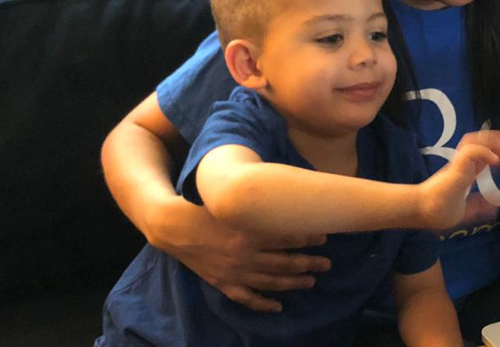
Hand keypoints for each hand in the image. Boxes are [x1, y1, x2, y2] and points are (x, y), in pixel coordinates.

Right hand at [144, 194, 331, 311]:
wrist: (172, 226)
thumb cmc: (204, 207)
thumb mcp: (232, 201)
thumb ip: (257, 202)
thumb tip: (286, 193)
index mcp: (248, 230)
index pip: (287, 236)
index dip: (308, 237)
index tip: (324, 236)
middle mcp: (244, 254)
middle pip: (285, 262)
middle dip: (309, 263)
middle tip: (327, 263)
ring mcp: (234, 272)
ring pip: (271, 281)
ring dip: (294, 282)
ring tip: (312, 280)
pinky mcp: (223, 282)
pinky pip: (247, 298)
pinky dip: (263, 303)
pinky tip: (279, 306)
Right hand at [415, 130, 499, 228]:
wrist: (422, 213)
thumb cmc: (438, 212)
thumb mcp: (465, 211)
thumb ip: (478, 207)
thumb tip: (495, 208)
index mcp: (466, 171)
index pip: (485, 153)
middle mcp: (463, 163)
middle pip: (482, 140)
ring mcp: (459, 163)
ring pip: (476, 140)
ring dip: (494, 141)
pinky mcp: (455, 166)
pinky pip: (471, 151)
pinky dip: (485, 152)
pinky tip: (496, 161)